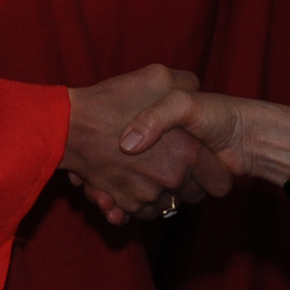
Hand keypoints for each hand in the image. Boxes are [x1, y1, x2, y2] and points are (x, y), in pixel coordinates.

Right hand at [64, 65, 233, 223]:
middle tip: (173, 163)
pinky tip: (131, 182)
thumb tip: (197, 90)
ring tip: (148, 171)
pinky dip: (139, 203)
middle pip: (193, 196)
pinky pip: (143, 213)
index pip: (221, 182)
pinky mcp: (125, 205)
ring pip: (168, 205)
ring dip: (162, 193)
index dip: (215, 172)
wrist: (68, 127)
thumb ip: (187, 84)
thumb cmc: (112, 100)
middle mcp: (171, 181)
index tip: (205, 164)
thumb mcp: (158, 76)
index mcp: (187, 153)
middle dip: (187, 183)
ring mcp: (147, 197)